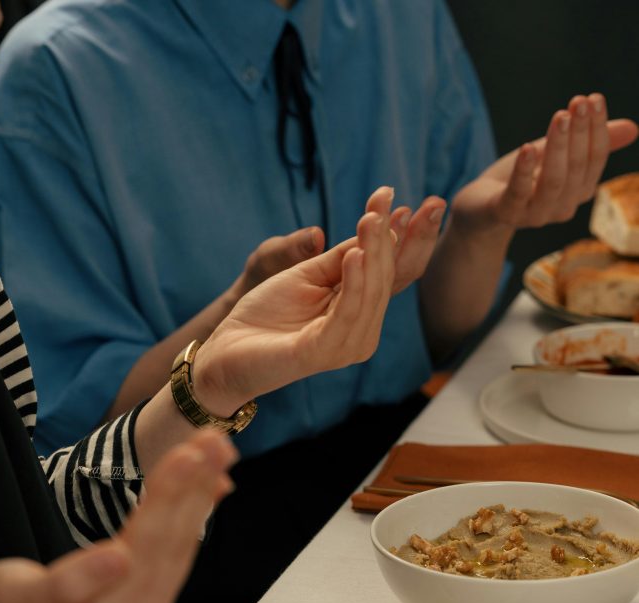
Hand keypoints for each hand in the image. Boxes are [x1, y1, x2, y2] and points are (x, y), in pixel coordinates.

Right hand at [0, 430, 235, 602]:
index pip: (144, 545)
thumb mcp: (12, 601)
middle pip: (170, 543)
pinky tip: (214, 486)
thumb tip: (119, 557)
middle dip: (193, 486)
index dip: (168, 497)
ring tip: (219, 450)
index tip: (188, 456)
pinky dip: (197, 516)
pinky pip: (179, 556)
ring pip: (181, 547)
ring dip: (201, 496)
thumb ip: (66, 585)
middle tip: (214, 439)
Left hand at [193, 186, 438, 416]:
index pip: (395, 272)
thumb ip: (341, 258)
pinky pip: (347, 314)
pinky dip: (354, 284)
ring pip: (371, 292)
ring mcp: (345, 345)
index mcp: (359, 310)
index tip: (429, 204)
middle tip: (392, 198)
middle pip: (387, 279)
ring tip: (372, 218)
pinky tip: (356, 255)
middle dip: (394, 238)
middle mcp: (361, 330)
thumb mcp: (306, 275)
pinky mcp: (323, 352)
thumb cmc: (264, 315)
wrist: (226, 351)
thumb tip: (377, 226)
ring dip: (374, 253)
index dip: (412, 239)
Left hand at [451, 94, 638, 232]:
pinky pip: (518, 195)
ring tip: (560, 116)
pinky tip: (528, 147)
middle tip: (578, 101)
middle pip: (576, 169)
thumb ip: (589, 142)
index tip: (594, 98)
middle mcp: (561, 207)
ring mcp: (533, 215)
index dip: (597, 129)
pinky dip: (525, 171)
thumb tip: (635, 128)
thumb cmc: (522, 177)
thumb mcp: (556, 153)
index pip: (595, 160)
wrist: (480, 209)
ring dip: (558, 148)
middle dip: (580, 133)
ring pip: (553, 182)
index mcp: (578, 191)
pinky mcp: (505, 214)